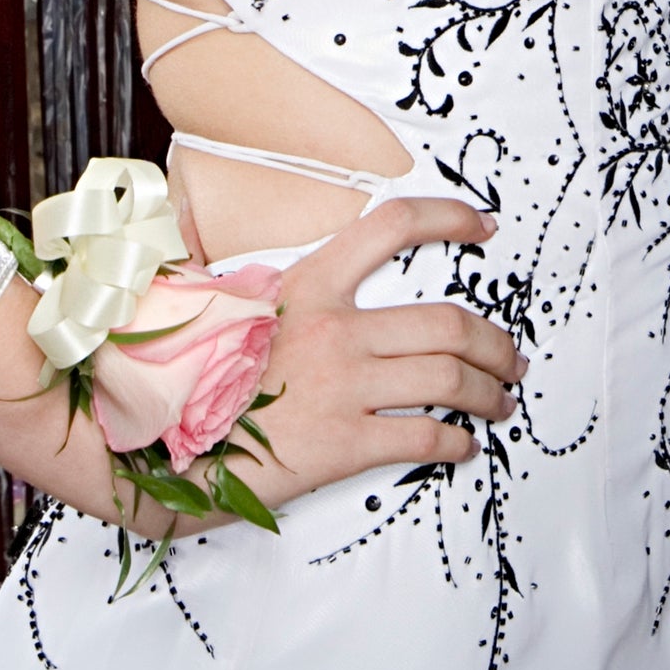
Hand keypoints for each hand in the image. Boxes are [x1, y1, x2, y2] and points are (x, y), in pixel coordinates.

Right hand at [186, 197, 526, 521]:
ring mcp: (342, 387)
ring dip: (489, 391)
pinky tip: (464, 444)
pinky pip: (423, 436)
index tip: (485, 225)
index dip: (448, 218)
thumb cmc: (192, 381)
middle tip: (511, 359)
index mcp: (307, 286)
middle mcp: (334, 329)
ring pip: (449, 378)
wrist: (158, 451)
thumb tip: (299, 274)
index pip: (391, 227)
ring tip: (501, 401)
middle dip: (496, 342)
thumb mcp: (229, 312)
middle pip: (448, 322)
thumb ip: (275, 291)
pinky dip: (457, 440)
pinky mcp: (342, 444)